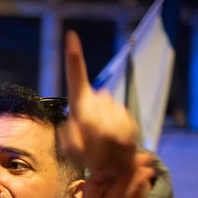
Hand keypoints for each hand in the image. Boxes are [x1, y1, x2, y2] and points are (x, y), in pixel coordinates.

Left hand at [59, 30, 140, 181]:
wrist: (115, 162)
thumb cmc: (89, 153)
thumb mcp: (74, 150)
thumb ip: (72, 141)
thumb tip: (84, 124)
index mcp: (80, 103)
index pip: (76, 77)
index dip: (74, 57)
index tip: (70, 35)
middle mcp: (98, 100)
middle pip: (89, 116)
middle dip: (89, 135)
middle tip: (93, 147)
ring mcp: (114, 108)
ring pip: (105, 128)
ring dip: (102, 143)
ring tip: (104, 148)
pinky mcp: (127, 120)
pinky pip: (119, 135)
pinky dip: (116, 145)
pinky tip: (116, 146)